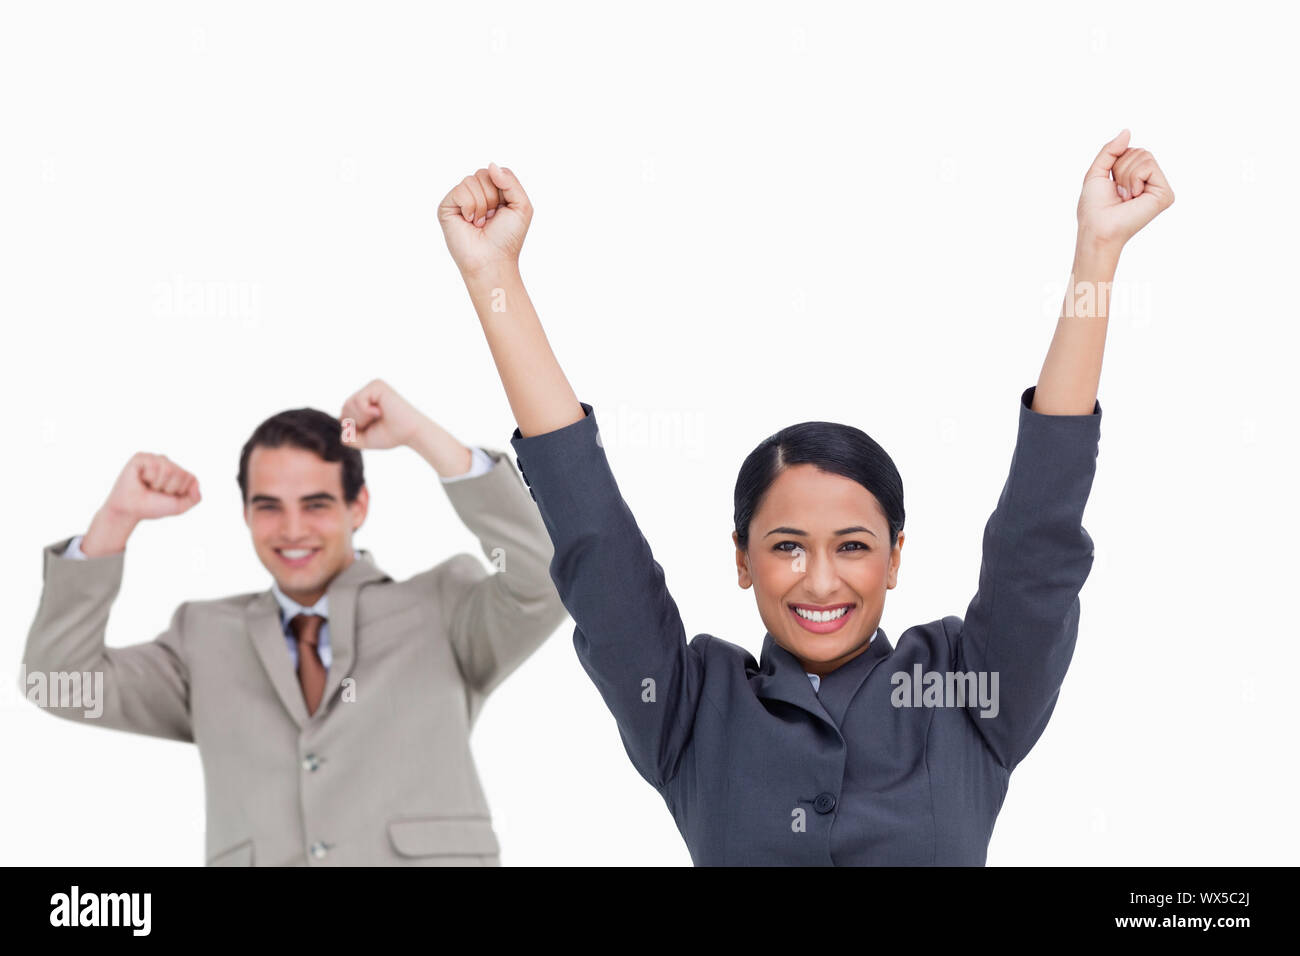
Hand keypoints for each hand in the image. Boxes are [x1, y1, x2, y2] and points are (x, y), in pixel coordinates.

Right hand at [103, 453, 201, 522]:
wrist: (131, 510)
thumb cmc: (153, 507)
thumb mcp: (179, 506)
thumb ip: (194, 498)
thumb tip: (196, 486)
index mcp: (178, 472)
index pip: (191, 478)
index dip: (179, 492)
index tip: (166, 496)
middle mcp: (167, 463)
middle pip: (180, 473)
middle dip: (169, 488)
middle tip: (155, 491)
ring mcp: (154, 459)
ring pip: (168, 470)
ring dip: (158, 484)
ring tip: (148, 485)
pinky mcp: (141, 457)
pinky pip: (153, 465)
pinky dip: (148, 477)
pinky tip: (140, 479)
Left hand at [339, 379, 427, 449]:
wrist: (410, 433)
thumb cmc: (392, 435)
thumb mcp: (365, 439)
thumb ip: (349, 437)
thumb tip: (342, 433)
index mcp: (365, 402)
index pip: (344, 413)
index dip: (353, 426)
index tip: (372, 427)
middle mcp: (368, 392)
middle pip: (344, 408)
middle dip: (356, 422)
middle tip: (375, 422)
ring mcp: (372, 387)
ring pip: (349, 403)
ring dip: (362, 417)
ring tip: (378, 416)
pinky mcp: (377, 386)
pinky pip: (358, 400)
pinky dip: (365, 411)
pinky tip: (379, 412)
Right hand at [437, 162, 532, 277]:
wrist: (492, 260)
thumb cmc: (507, 238)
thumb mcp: (521, 206)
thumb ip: (510, 181)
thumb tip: (491, 165)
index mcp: (492, 192)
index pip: (497, 171)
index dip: (504, 189)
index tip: (504, 210)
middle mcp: (475, 193)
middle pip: (484, 173)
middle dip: (492, 196)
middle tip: (491, 218)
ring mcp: (460, 200)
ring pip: (471, 181)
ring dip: (482, 204)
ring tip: (480, 222)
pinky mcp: (447, 207)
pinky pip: (460, 191)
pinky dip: (469, 207)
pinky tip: (469, 222)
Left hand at [1077, 129, 1174, 250]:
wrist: (1097, 228)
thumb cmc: (1094, 207)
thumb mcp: (1097, 172)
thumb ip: (1111, 150)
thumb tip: (1127, 131)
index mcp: (1137, 178)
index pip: (1132, 150)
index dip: (1116, 162)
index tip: (1112, 185)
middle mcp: (1151, 182)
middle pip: (1140, 151)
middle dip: (1121, 168)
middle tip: (1118, 192)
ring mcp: (1160, 188)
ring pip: (1144, 156)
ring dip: (1126, 175)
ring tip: (1124, 196)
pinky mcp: (1165, 194)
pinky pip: (1148, 167)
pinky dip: (1134, 179)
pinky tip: (1132, 197)